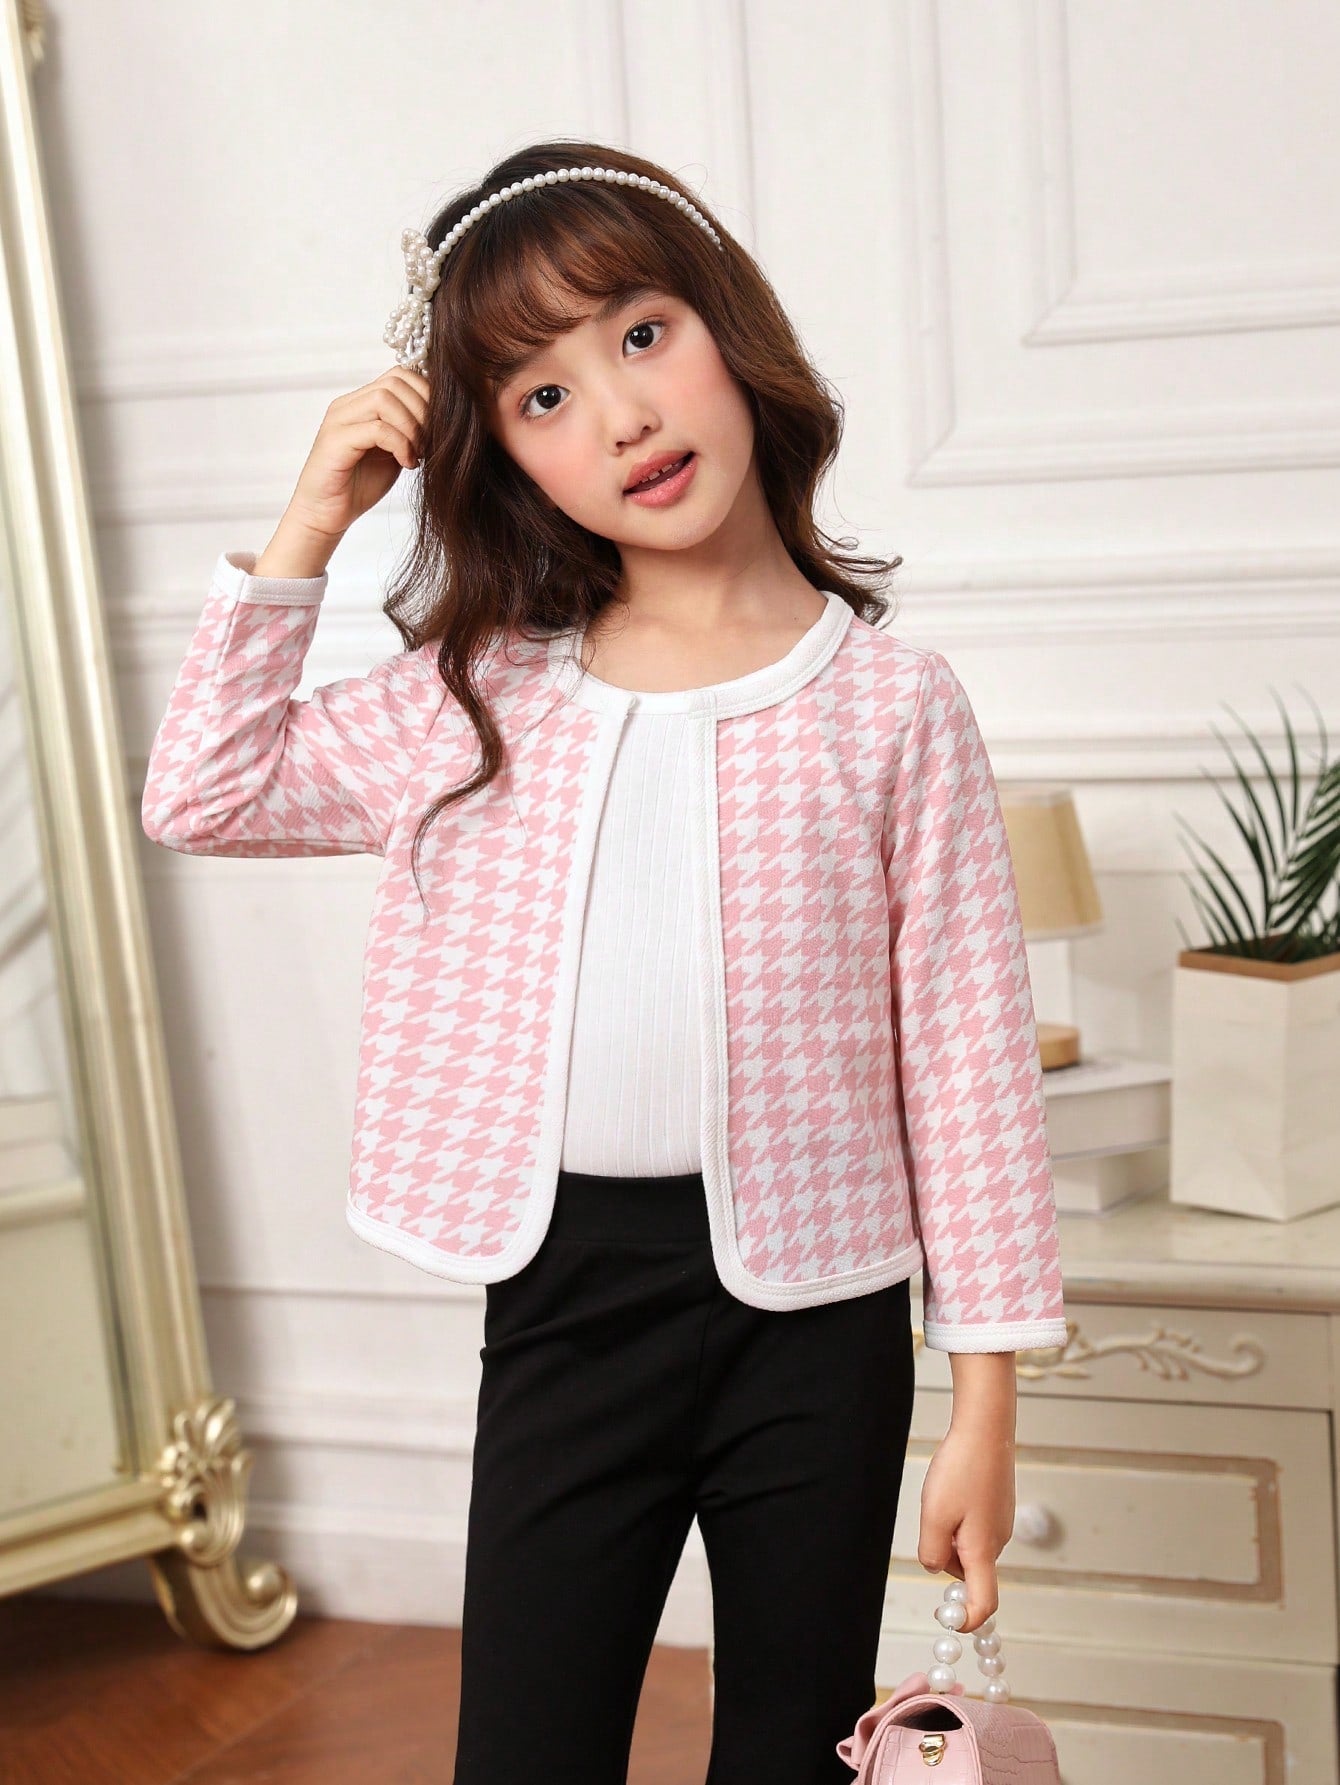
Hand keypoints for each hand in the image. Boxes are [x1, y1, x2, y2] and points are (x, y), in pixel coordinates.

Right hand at [283, 366, 430, 543]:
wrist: (326, 516)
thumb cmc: (360, 486)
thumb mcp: (394, 452)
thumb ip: (409, 430)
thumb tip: (443, 417)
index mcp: (361, 402)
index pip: (400, 375)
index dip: (426, 396)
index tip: (437, 428)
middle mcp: (347, 405)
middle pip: (395, 382)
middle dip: (422, 411)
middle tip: (429, 442)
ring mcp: (339, 420)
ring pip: (384, 399)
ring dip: (411, 427)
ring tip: (417, 454)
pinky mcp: (335, 441)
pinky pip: (376, 429)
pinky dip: (400, 445)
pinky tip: (406, 463)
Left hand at [916, 1421, 1015, 1633]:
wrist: (985, 1429)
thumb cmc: (962, 1470)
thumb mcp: (934, 1515)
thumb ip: (933, 1552)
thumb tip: (936, 1568)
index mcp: (983, 1550)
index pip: (984, 1603)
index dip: (968, 1620)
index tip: (949, 1620)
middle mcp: (997, 1541)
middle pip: (967, 1571)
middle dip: (945, 1555)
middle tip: (933, 1517)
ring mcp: (999, 1523)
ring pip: (967, 1546)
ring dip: (949, 1532)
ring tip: (943, 1496)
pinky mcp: (997, 1507)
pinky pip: (972, 1526)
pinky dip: (957, 1517)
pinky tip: (954, 1488)